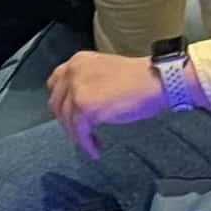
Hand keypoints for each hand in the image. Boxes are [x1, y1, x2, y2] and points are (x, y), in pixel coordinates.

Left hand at [45, 49, 169, 156]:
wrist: (155, 81)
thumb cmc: (139, 79)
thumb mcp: (105, 71)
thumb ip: (88, 81)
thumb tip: (80, 104)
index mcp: (78, 61)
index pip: (55, 82)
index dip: (61, 101)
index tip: (68, 114)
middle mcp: (72, 72)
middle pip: (56, 102)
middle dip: (66, 120)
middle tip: (79, 132)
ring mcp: (77, 89)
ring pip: (66, 119)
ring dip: (77, 134)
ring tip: (90, 142)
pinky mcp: (84, 106)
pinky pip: (79, 131)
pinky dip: (86, 143)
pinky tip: (95, 149)